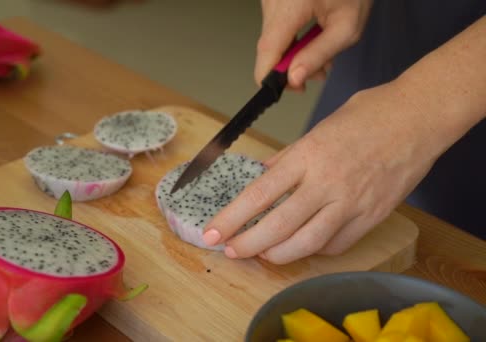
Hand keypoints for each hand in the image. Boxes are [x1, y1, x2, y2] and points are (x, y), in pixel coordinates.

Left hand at [202, 81, 440, 263]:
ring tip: (261, 253)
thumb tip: (264, 176)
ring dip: (277, 254)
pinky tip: (302, 245)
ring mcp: (351, 203)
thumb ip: (289, 158)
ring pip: (306, 243)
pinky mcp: (372, 216)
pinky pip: (336, 244)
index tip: (213, 231)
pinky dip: (314, 249)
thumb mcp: (318, 128)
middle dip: (247, 244)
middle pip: (278, 226)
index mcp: (308, 155)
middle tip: (230, 250)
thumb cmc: (369, 114)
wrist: (420, 117)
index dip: (232, 218)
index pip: (259, 194)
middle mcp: (327, 182)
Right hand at [256, 0, 372, 89]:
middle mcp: (273, 1)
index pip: (267, 50)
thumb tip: (294, 79)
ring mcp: (270, 0)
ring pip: (273, 40)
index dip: (269, 75)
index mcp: (289, 6)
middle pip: (269, 48)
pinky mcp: (272, 1)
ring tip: (321, 50)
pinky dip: (292, 39)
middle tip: (320, 71)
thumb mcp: (346, 27)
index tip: (284, 89)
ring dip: (293, 54)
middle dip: (291, 67)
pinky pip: (276, 29)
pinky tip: (312, 37)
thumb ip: (319, 54)